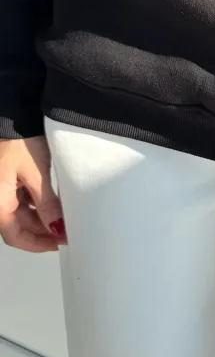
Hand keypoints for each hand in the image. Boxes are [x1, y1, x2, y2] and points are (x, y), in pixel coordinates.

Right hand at [0, 136, 66, 251]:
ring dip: (40, 217)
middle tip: (66, 230)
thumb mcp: (36, 173)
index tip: (58, 243)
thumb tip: (56, 229)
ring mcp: (0, 187)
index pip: (15, 236)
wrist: (11, 112)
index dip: (37, 244)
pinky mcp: (6, 177)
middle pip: (17, 225)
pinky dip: (36, 202)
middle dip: (42, 230)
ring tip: (63, 216)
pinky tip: (52, 200)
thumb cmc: (18, 140)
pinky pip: (19, 197)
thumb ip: (47, 204)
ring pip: (20, 212)